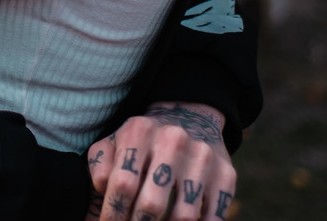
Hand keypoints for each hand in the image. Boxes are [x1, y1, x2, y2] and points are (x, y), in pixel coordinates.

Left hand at [87, 102, 234, 220]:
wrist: (189, 116)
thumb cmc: (142, 140)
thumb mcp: (115, 142)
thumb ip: (100, 168)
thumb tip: (100, 200)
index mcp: (139, 131)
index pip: (122, 183)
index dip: (113, 213)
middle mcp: (173, 141)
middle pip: (152, 203)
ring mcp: (203, 158)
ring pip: (184, 216)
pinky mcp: (226, 175)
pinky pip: (214, 217)